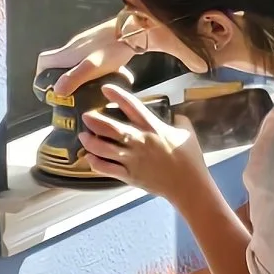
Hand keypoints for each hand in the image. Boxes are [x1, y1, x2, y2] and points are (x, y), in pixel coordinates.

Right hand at [42, 8, 147, 100]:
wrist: (131, 30)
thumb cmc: (111, 48)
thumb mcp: (92, 67)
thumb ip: (74, 78)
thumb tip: (56, 91)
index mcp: (67, 53)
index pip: (43, 61)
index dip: (41, 75)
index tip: (48, 89)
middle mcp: (72, 48)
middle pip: (57, 64)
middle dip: (59, 80)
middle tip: (69, 95)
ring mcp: (85, 46)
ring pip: (73, 63)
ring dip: (75, 76)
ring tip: (86, 90)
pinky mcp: (97, 45)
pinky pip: (86, 60)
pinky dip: (88, 71)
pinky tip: (101, 78)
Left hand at [77, 78, 205, 201]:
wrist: (189, 185)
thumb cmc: (190, 158)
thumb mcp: (187, 132)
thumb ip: (178, 120)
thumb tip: (174, 114)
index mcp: (153, 127)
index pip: (131, 106)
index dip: (116, 95)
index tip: (105, 88)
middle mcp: (139, 141)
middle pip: (110, 128)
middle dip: (94, 120)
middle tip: (85, 116)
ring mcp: (132, 159)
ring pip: (103, 149)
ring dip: (90, 141)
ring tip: (83, 135)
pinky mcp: (129, 176)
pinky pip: (106, 168)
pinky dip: (95, 162)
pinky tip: (89, 157)